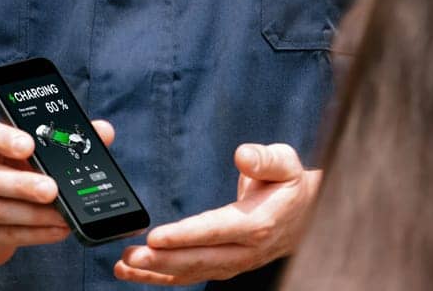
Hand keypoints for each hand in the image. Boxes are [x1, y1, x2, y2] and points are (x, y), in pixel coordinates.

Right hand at [0, 116, 114, 266]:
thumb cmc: (3, 170)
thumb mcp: (24, 151)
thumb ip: (62, 139)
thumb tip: (102, 131)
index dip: (2, 138)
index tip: (28, 144)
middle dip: (23, 184)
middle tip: (51, 188)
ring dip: (35, 214)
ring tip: (63, 214)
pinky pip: (7, 234)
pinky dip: (36, 234)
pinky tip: (59, 229)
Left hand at [114, 143, 320, 284]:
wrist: (308, 215)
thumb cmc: (291, 184)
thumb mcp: (286, 162)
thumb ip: (265, 159)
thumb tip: (243, 155)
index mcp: (259, 223)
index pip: (217, 231)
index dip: (185, 236)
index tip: (156, 236)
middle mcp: (246, 249)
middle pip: (200, 259)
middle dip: (162, 260)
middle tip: (130, 256)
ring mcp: (235, 263)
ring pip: (193, 272)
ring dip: (156, 272)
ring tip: (124, 267)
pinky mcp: (225, 267)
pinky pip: (192, 276)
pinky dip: (163, 278)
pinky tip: (138, 274)